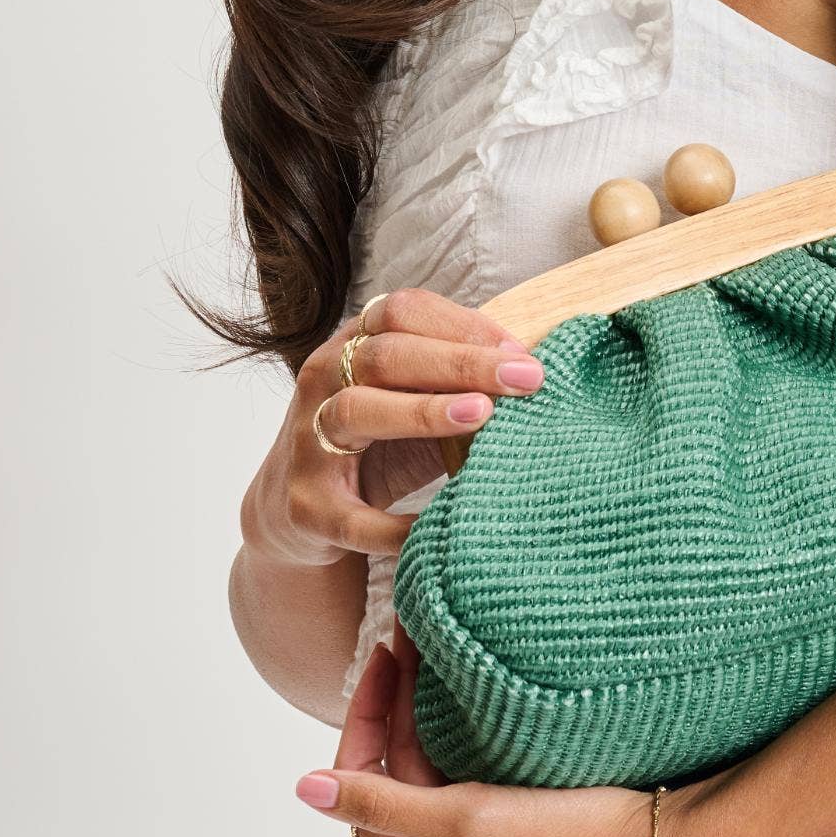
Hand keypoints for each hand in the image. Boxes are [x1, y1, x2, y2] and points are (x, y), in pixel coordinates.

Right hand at [239, 288, 546, 569]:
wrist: (300, 511)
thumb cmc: (379, 442)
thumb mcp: (414, 399)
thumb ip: (459, 382)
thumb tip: (535, 371)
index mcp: (351, 345)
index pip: (401, 312)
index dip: (463, 324)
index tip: (522, 351)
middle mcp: (322, 382)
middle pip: (386, 356)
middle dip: (462, 363)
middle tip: (526, 378)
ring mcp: (308, 442)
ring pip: (356, 411)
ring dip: (422, 411)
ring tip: (481, 415)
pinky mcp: (307, 507)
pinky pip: (351, 516)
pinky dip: (394, 524)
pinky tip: (438, 521)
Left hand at [294, 615, 746, 836]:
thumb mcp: (471, 821)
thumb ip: (386, 803)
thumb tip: (304, 789)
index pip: (363, 780)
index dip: (367, 711)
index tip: (385, 649)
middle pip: (397, 770)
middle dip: (399, 700)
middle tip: (412, 630)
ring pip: (433, 767)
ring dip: (429, 710)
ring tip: (435, 648)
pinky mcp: (517, 829)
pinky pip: (469, 772)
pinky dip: (462, 729)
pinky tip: (473, 693)